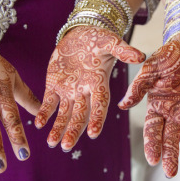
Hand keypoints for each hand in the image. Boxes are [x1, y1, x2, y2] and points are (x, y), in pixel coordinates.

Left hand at [35, 26, 144, 150]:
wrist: (79, 34)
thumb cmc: (98, 38)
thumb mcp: (110, 41)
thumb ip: (123, 50)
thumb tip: (141, 57)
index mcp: (99, 83)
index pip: (99, 105)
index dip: (97, 119)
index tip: (93, 134)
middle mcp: (84, 91)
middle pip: (80, 115)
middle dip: (73, 130)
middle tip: (66, 146)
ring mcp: (69, 91)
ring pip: (64, 114)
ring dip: (58, 128)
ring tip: (52, 143)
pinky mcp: (54, 86)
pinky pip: (48, 103)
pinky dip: (43, 113)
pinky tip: (38, 124)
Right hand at [119, 31, 179, 176]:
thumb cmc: (170, 54)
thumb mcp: (151, 69)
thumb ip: (139, 88)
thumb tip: (123, 106)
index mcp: (157, 105)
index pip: (153, 130)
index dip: (153, 145)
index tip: (153, 160)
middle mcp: (174, 113)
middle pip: (170, 139)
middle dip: (170, 156)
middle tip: (170, 173)